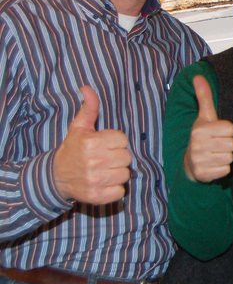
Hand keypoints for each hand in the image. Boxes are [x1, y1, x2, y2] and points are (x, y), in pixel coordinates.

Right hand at [53, 86, 131, 203]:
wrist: (55, 177)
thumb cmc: (73, 149)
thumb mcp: (79, 127)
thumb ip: (89, 108)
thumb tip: (87, 87)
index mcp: (92, 143)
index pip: (123, 140)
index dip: (115, 142)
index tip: (104, 144)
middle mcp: (94, 162)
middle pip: (126, 157)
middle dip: (117, 157)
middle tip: (104, 158)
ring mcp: (96, 180)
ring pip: (125, 174)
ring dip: (117, 173)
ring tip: (103, 170)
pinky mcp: (98, 196)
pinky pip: (121, 191)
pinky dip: (114, 189)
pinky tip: (103, 183)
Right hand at [184, 75, 232, 182]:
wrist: (190, 163)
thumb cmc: (202, 136)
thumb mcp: (204, 116)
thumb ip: (204, 97)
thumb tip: (198, 76)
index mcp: (200, 129)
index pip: (231, 129)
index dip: (228, 131)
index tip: (218, 132)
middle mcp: (198, 144)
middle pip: (232, 144)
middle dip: (228, 144)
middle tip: (217, 144)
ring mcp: (200, 160)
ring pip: (230, 157)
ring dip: (225, 157)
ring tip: (215, 154)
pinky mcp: (204, 174)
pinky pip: (226, 170)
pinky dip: (223, 169)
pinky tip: (214, 164)